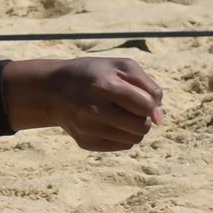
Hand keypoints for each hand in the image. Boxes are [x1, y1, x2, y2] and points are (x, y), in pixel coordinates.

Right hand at [1, 58, 163, 151]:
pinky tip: (110, 123)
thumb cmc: (95, 74)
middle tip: (132, 108)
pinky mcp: (85, 142)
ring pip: (133, 139)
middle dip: (143, 118)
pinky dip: (122, 136)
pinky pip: (121, 146)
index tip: (142, 98)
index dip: (150, 103)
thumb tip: (159, 119)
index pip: (145, 106)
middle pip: (141, 126)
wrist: (53, 89)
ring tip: (122, 115)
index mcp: (103, 86)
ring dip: (134, 128)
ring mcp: (87, 129)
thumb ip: (148, 87)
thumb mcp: (121, 66)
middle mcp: (93, 110)